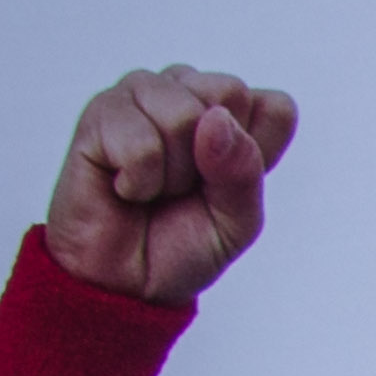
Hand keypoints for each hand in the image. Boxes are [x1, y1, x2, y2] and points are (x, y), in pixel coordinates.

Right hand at [44, 66, 292, 306]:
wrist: (125, 282)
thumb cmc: (181, 245)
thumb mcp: (238, 222)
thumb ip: (243, 172)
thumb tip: (216, 119)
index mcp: (232, 116)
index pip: (274, 107)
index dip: (255, 156)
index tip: (226, 188)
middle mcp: (188, 93)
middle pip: (229, 93)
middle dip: (212, 160)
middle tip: (186, 188)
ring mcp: (142, 95)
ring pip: (183, 114)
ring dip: (173, 173)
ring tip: (154, 189)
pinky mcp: (101, 112)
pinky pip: (140, 141)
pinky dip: (139, 181)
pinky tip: (125, 187)